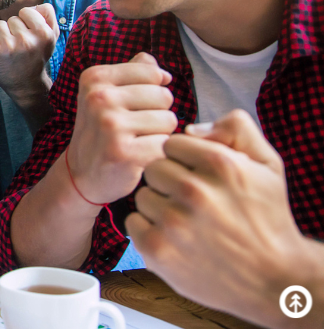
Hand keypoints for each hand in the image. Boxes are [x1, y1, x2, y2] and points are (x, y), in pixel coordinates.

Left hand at [0, 3, 57, 106]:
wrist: (25, 84)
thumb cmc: (37, 56)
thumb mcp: (52, 37)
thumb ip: (48, 16)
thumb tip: (36, 5)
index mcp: (44, 34)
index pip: (27, 11)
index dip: (26, 21)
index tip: (28, 34)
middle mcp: (27, 41)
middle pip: (12, 19)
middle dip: (14, 29)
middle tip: (19, 45)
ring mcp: (9, 47)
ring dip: (2, 34)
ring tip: (10, 48)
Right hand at [65, 52, 176, 203]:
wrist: (81, 174)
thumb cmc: (102, 131)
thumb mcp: (107, 95)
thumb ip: (134, 74)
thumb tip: (162, 71)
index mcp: (94, 78)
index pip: (153, 72)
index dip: (152, 92)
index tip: (131, 107)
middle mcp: (99, 98)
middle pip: (164, 96)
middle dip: (157, 114)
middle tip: (133, 129)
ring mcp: (110, 125)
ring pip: (169, 120)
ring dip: (159, 134)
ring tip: (136, 142)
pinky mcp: (123, 152)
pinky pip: (165, 144)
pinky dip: (158, 153)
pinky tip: (139, 158)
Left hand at [127, 111, 320, 326]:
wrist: (274, 279)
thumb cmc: (267, 219)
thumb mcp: (267, 166)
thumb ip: (235, 130)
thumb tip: (191, 128)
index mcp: (220, 164)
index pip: (172, 144)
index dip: (184, 160)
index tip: (200, 177)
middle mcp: (195, 190)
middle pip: (154, 168)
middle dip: (170, 182)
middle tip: (193, 202)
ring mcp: (173, 222)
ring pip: (143, 195)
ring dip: (160, 206)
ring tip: (188, 222)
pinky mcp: (157, 249)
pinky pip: (133, 222)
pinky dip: (149, 230)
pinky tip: (175, 238)